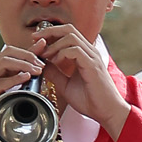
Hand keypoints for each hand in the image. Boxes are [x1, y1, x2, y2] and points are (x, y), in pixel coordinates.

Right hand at [0, 43, 49, 141]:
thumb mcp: (8, 95)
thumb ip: (19, 85)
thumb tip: (37, 79)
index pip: (12, 53)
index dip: (29, 48)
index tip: (45, 44)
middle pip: (8, 52)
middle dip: (28, 55)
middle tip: (43, 64)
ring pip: (4, 62)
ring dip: (24, 64)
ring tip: (38, 70)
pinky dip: (13, 78)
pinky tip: (25, 78)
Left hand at [32, 23, 130, 138]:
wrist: (106, 112)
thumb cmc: (90, 100)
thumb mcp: (65, 84)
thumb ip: (54, 73)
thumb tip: (41, 64)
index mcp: (85, 55)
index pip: (67, 33)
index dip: (50, 33)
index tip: (36, 41)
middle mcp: (90, 52)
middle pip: (69, 29)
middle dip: (49, 31)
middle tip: (35, 39)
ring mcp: (92, 57)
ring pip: (71, 37)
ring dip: (54, 44)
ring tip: (45, 56)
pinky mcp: (92, 65)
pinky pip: (75, 50)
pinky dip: (61, 54)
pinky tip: (56, 63)